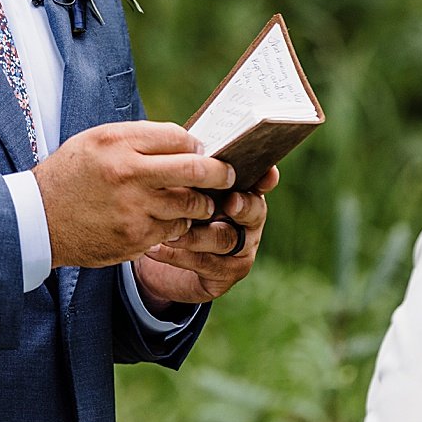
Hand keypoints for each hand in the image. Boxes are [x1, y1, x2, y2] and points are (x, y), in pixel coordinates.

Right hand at [33, 121, 235, 268]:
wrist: (38, 220)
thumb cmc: (71, 175)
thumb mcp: (97, 141)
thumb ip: (139, 138)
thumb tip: (186, 143)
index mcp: (119, 143)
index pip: (179, 138)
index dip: (197, 145)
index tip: (202, 151)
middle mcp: (129, 174)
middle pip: (196, 170)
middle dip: (219, 173)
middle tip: (228, 175)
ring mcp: (134, 210)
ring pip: (190, 205)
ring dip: (199, 204)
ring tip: (198, 201)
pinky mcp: (136, 239)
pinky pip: (174, 231)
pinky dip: (178, 226)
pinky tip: (169, 221)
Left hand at [133, 165, 277, 307]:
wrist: (160, 256)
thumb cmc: (176, 211)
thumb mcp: (183, 190)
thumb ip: (190, 175)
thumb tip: (180, 146)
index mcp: (243, 194)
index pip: (261, 183)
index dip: (266, 179)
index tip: (266, 176)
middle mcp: (248, 223)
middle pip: (253, 212)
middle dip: (242, 206)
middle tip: (229, 203)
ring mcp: (240, 251)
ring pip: (224, 240)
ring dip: (196, 234)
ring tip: (172, 230)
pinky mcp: (224, 276)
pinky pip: (204, 264)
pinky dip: (177, 255)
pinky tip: (156, 247)